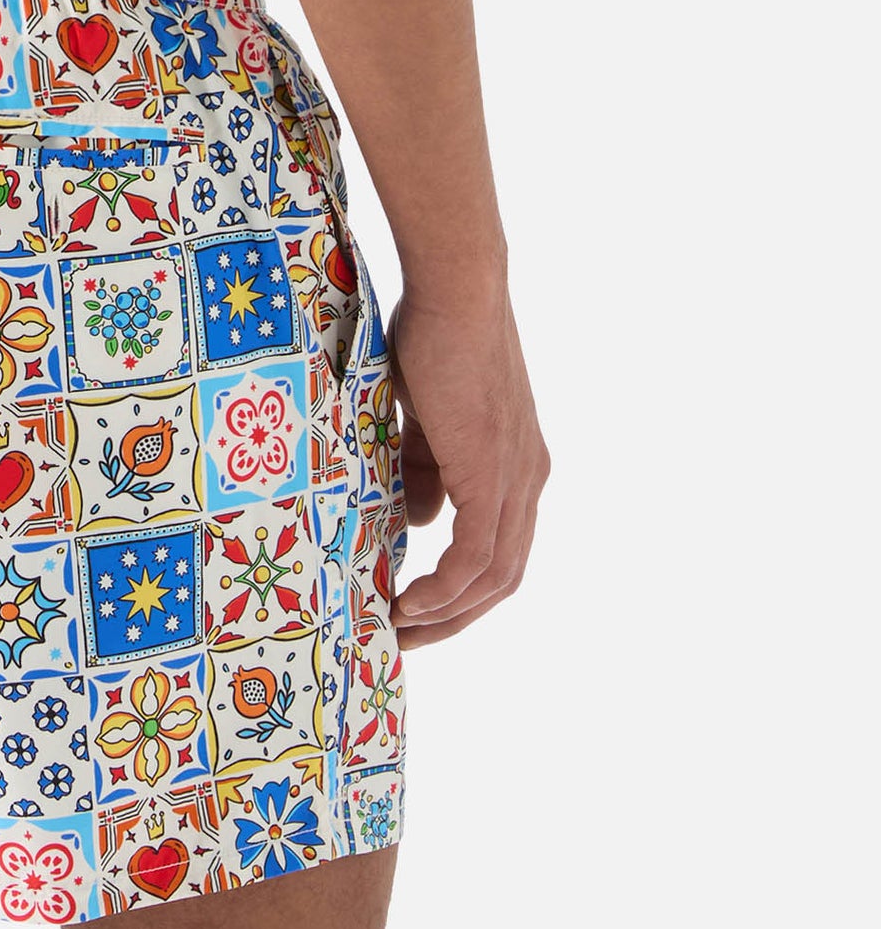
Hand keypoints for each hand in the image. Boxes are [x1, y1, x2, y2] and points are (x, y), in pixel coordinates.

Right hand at [388, 277, 547, 646]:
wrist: (456, 290)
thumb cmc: (432, 335)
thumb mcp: (424, 418)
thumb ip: (424, 469)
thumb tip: (415, 524)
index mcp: (517, 465)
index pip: (501, 550)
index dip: (461, 590)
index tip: (415, 610)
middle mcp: (529, 480)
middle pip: (504, 579)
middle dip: (454, 618)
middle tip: (404, 638)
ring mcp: (517, 479)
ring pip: (495, 576)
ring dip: (446, 613)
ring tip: (399, 628)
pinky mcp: (494, 474)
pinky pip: (478, 555)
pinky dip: (447, 589)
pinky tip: (412, 602)